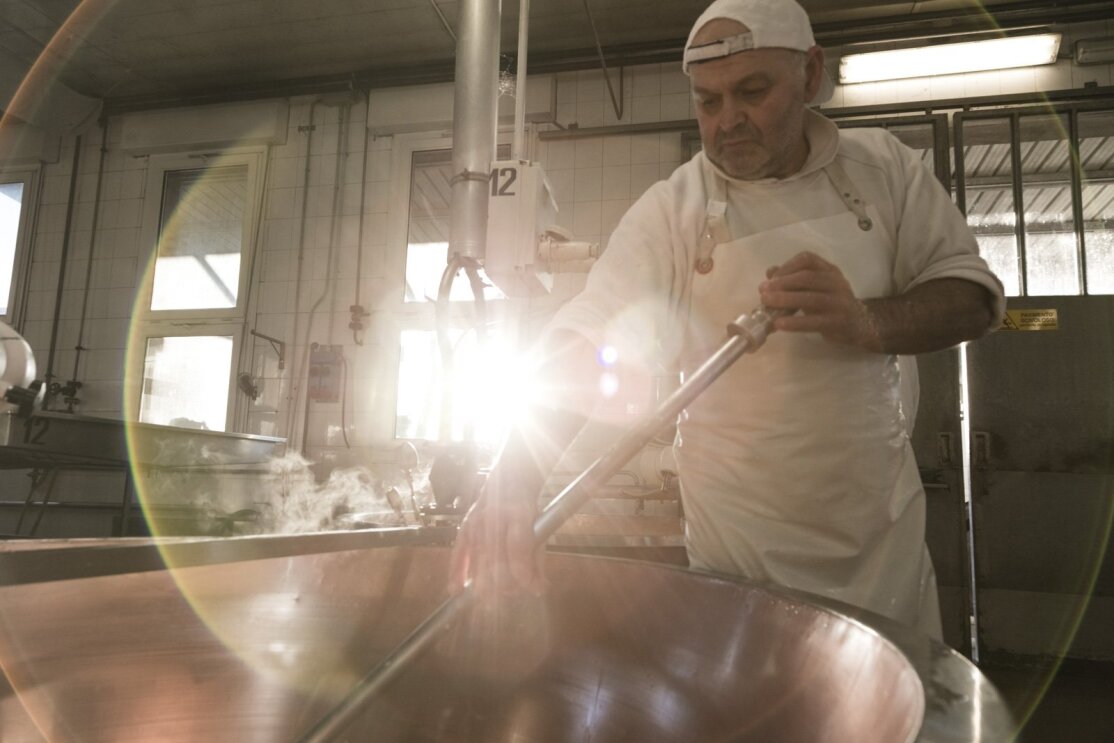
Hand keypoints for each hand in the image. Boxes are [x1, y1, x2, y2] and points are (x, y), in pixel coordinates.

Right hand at [448, 468, 545, 596]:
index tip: (533, 588)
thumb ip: (537, 560)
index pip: (518, 549)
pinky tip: (457, 590)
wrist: (507, 483)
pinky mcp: (463, 529)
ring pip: (479, 563)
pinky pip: (458, 555)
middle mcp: (494, 518)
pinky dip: (456, 573)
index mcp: (518, 514)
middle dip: (506, 584)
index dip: (525, 574)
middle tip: (513, 592)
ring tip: (496, 596)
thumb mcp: (540, 529)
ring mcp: (475, 523)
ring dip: (487, 586)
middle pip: (496, 562)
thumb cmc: (526, 509)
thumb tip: (537, 589)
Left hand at [757, 251, 879, 350]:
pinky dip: (795, 323)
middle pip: (807, 277)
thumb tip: (770, 272)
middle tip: (763, 291)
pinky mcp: (838, 322)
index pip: (808, 259)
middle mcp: (836, 282)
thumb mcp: (815, 287)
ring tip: (767, 304)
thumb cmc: (831, 303)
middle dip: (782, 283)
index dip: (787, 266)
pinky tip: (779, 324)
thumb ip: (794, 279)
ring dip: (785, 300)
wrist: (859, 324)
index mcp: (829, 270)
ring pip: (810, 298)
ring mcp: (839, 302)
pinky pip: (814, 321)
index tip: (771, 277)